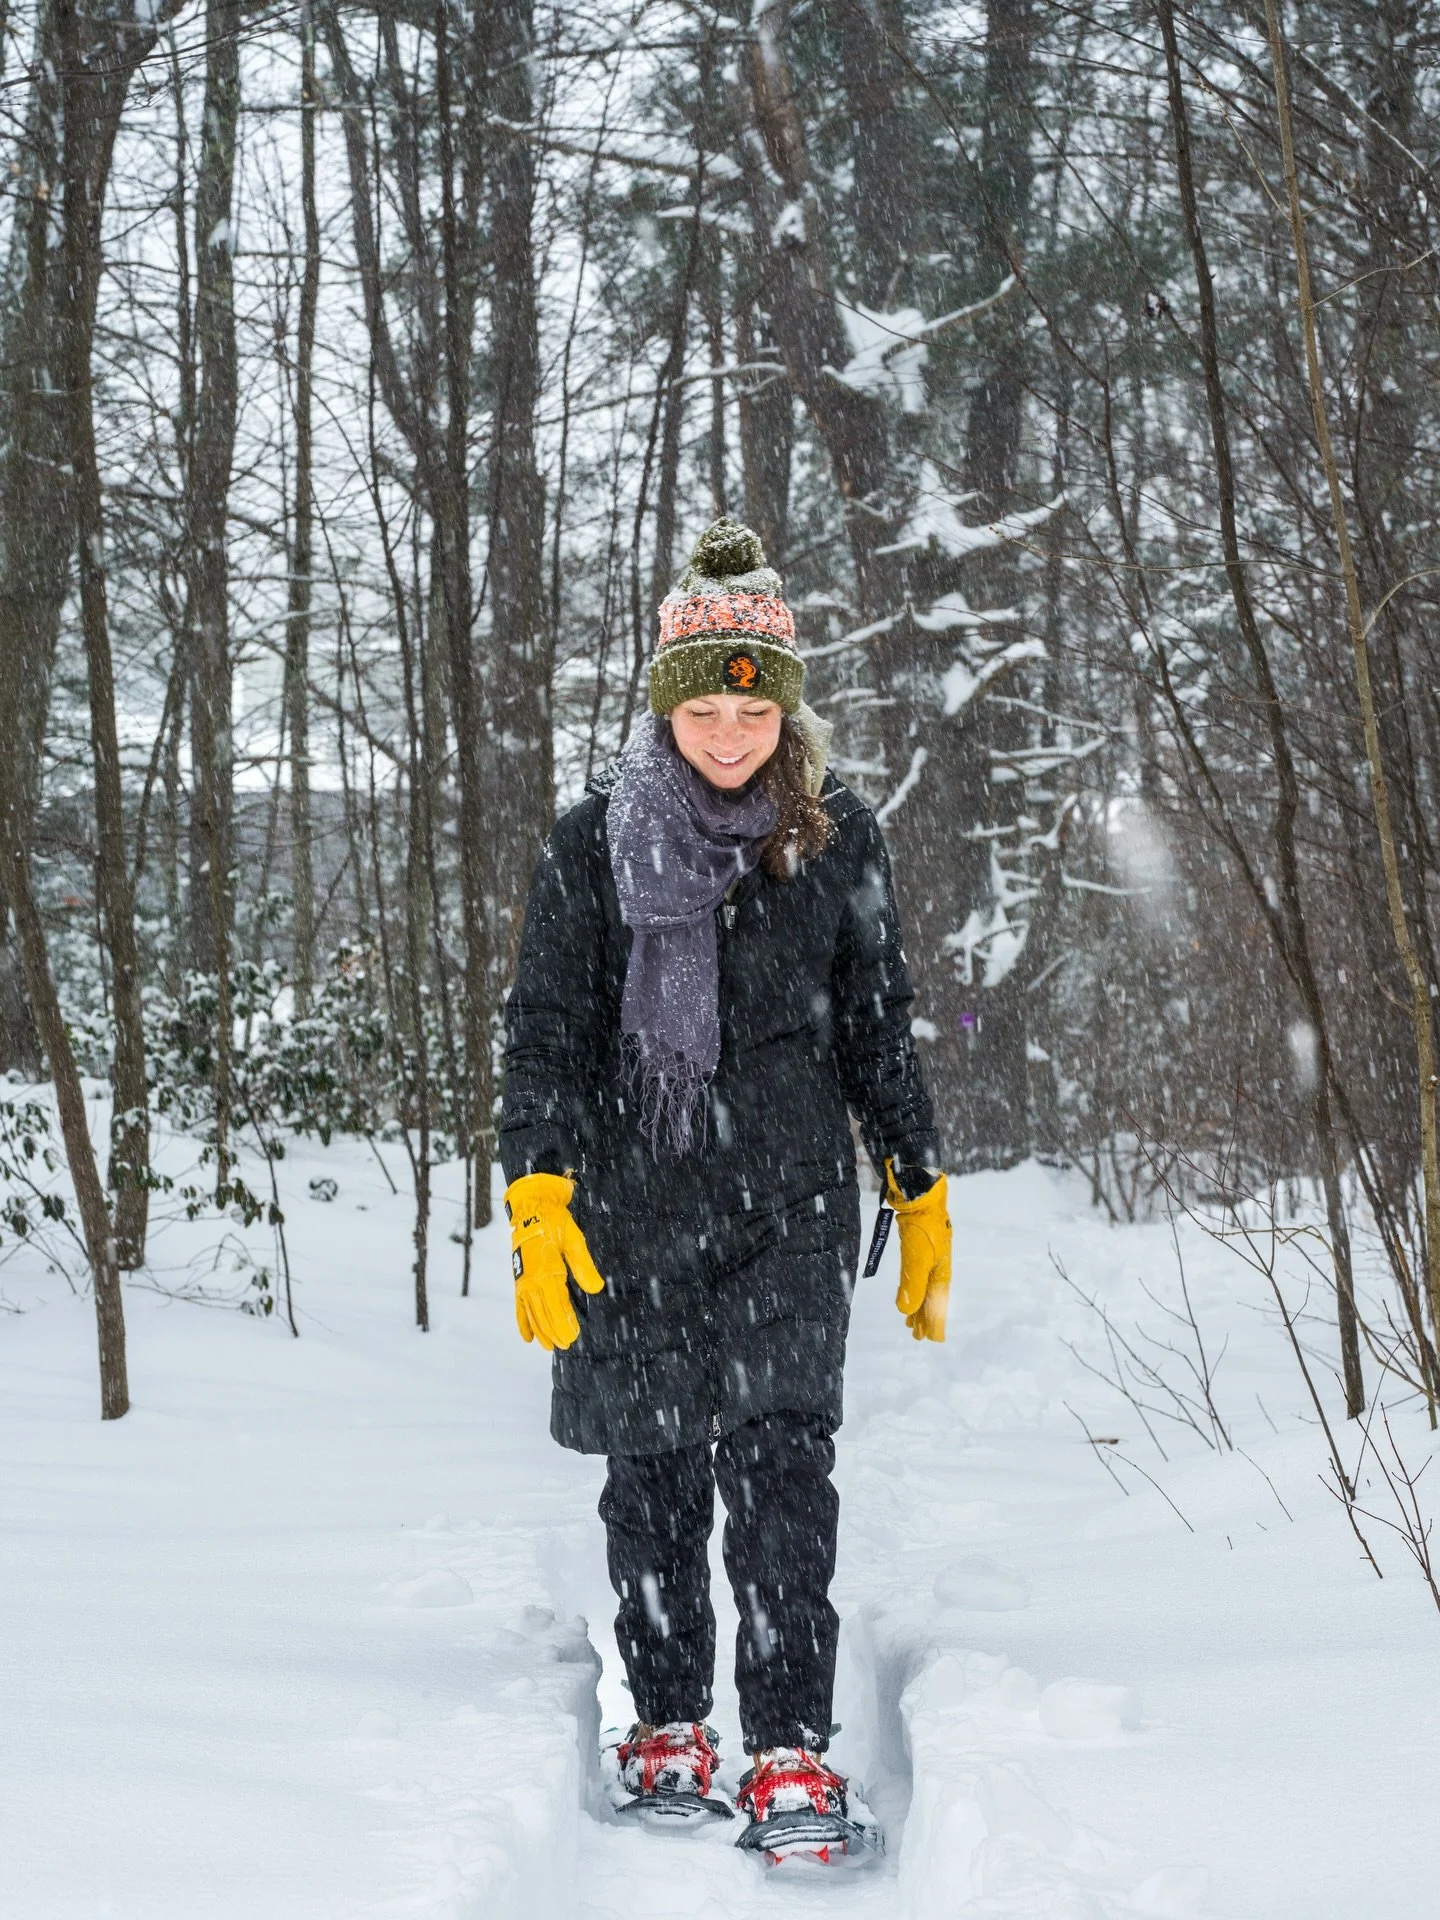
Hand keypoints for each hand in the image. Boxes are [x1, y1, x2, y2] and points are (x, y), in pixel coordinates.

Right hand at [503, 1173, 605, 1350]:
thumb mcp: (574, 1240)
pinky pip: (519, 1305)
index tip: (573, 1337)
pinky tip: (527, 1337)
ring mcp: (523, 1281)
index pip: (557, 1304)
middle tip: (566, 1346)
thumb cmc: (555, 1223)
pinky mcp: (519, 1279)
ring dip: (540, 1330)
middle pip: (544, 1312)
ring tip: (549, 1346)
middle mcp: (532, 1279)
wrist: (531, 1208)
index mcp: (547, 1270)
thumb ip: (584, 1266)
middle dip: (555, 1331)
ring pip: (532, 1313)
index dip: (564, 1322)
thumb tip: (597, 1288)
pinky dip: (522, 1321)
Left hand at [885, 1160, 950, 1343]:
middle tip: (918, 1336)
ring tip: (910, 1321)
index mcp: (941, 1272)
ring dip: (917, 1305)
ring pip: (922, 1288)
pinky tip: (906, 1292)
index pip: (938, 1304)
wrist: (919, 1196)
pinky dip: (911, 1288)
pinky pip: (914, 1276)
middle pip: (930, 1298)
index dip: (935, 1322)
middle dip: (925, 1317)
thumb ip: (911, 1285)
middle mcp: (936, 1267)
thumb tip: (905, 1312)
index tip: (933, 1340)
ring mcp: (927, 1257)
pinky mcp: (915, 1248)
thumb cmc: (923, 1227)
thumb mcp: (917, 1259)